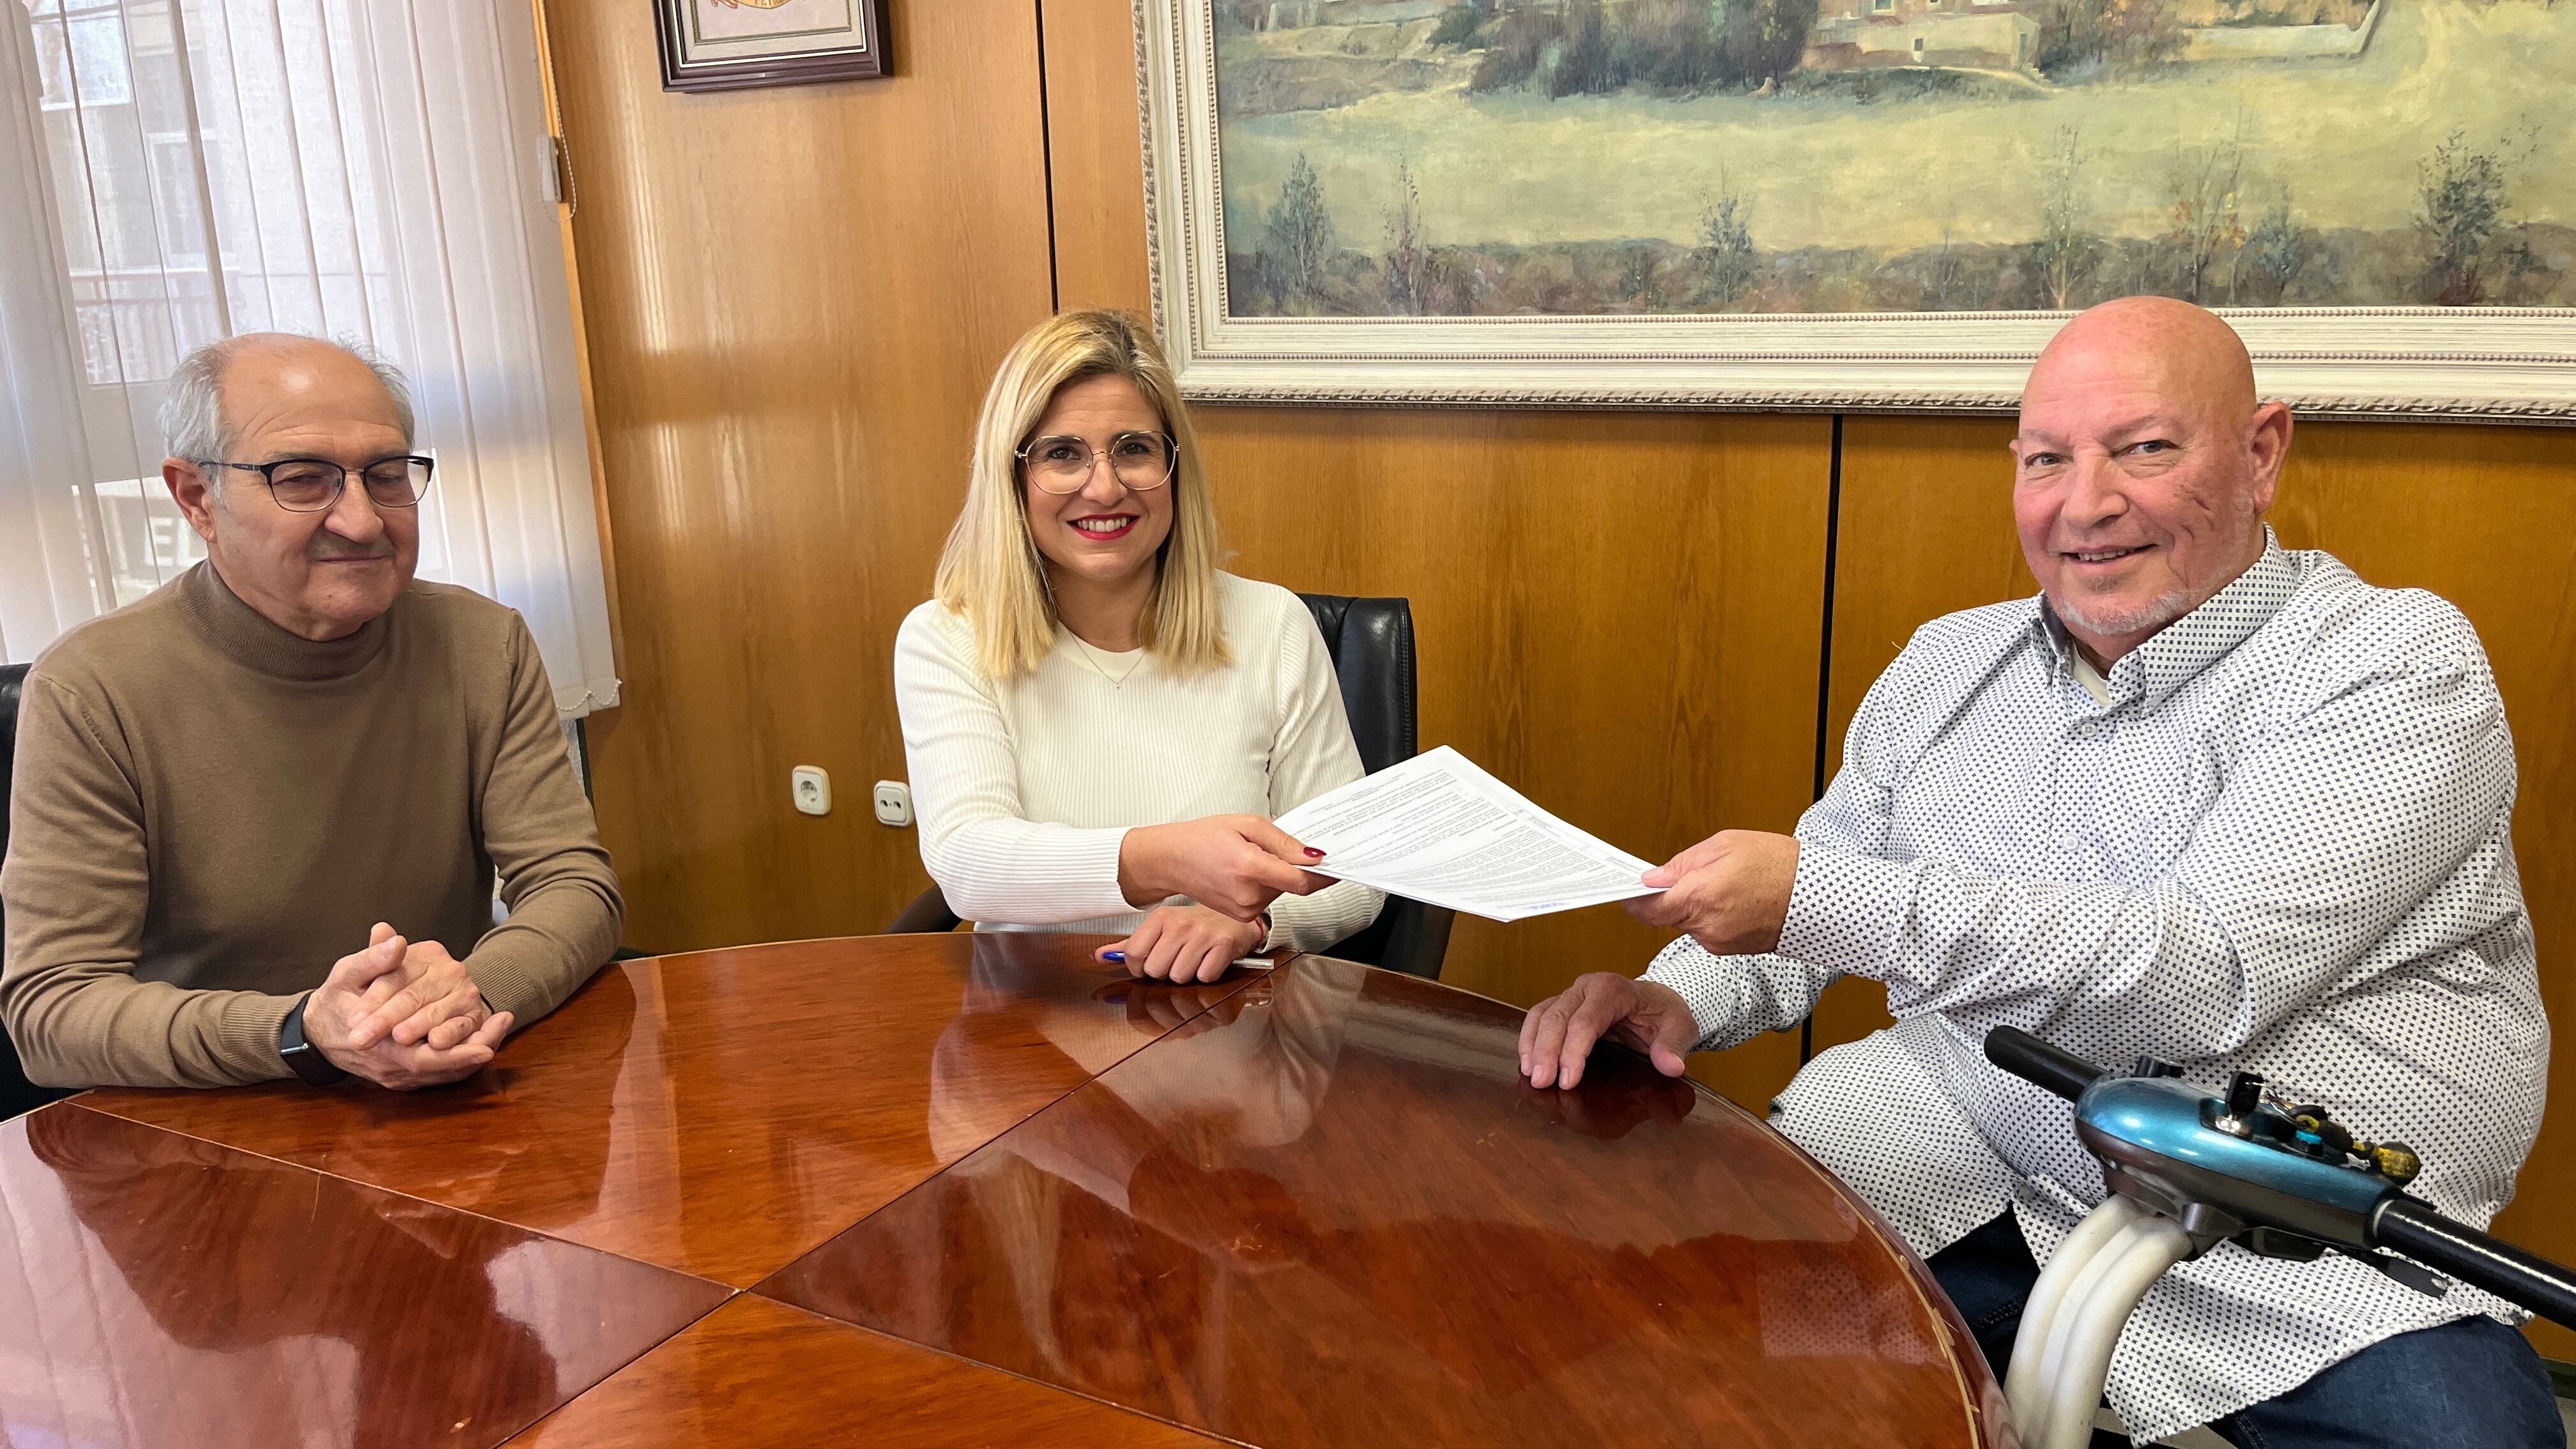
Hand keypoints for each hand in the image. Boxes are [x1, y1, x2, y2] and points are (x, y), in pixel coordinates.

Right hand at [304, 924, 513, 1089]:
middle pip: (437, 1071)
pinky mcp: (403, 1074)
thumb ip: (372, 960)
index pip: (420, 1058)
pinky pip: (436, 1072)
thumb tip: (395, 940)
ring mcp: (396, 1074)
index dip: (455, 1054)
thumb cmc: (336, 998)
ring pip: (440, 1074)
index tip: (486, 1046)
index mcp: (375, 1046)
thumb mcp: (346, 974)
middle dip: (470, 1057)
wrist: (317, 1031)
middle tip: (497, 1042)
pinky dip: (459, 1060)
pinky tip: (482, 1041)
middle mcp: (389, 1067)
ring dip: (469, 1058)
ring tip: (497, 1034)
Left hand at [1098, 904, 1267, 984]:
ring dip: (1186, 974)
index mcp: (1161, 917)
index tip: (1147, 966)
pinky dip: (1207, 975)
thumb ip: (1130, 945)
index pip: (1134, 953)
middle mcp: (1180, 924)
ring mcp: (1203, 934)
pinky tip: (1209, 961)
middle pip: (1155, 969)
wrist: (1233, 919)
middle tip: (1176, 960)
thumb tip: (1100, 956)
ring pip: (1179, 976)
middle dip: (1164, 972)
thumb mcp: (1161, 929)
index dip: (1138, 968)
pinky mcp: (1223, 946)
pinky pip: (1204, 977)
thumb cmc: (1194, 926)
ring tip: (1194, 960)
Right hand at [1118, 815, 1332, 921]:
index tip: (1339, 863)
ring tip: (1255, 855)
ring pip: (1281, 892)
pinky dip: (1267, 884)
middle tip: (1283, 845)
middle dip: (1297, 866)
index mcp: (1249, 867)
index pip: (1301, 881)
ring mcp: (1244, 909)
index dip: (1324, 873)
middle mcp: (1248, 895)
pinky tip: (1249, 870)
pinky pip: (1267, 898)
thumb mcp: (1246, 823)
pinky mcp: (1242, 916)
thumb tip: (1313, 855)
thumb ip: (1282, 841)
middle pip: (1293, 885)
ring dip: (1280, 875)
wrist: (1172, 860)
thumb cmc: (1204, 837)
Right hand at [1518, 973, 1699, 1089]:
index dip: (1574, 1050)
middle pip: (1558, 1016)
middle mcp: (1587, 987)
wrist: (1658, 1002)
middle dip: (1547, 1051)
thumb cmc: (1665, 1014)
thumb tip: (1670, 1066)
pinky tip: (1527, 1062)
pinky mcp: (1563, 1005)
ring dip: (1533, 1045)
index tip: (1568, 1080)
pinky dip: (1529, 1038)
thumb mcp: (1680, 1027)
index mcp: (1614, 989)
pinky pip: (1539, 1017)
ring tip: (1531, 1075)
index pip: (1587, 1020)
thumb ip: (1674, 1045)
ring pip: (1543, 1014)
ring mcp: (1572, 995)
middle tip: (1542, 1082)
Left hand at [1623, 829, 1799, 957]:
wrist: (1818, 896)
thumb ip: (1683, 864)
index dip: (1633, 901)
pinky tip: (1734, 900)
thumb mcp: (1725, 845)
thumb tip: (1654, 879)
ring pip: (1688, 923)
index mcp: (1700, 897)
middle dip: (1673, 895)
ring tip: (1724, 884)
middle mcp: (1706, 926)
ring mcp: (1719, 942)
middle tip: (1694, 873)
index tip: (1626, 891)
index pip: (1647, 910)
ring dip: (1695, 905)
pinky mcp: (1731, 949)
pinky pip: (1707, 932)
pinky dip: (1712, 916)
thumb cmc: (1778, 864)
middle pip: (1668, 915)